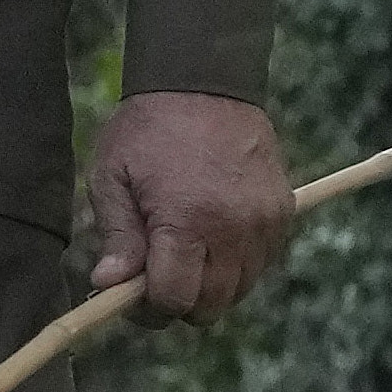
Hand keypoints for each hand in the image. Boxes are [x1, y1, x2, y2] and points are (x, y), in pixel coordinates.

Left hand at [86, 89, 294, 321]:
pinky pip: (261, 264)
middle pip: (211, 305)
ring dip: (209, 286)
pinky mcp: (283, 212)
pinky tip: (210, 237)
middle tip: (154, 276)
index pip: (175, 299)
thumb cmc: (147, 129)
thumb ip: (116, 235)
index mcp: (186, 221)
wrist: (204, 83)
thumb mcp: (112, 176)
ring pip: (240, 290)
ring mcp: (265, 222)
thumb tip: (108, 284)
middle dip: (179, 301)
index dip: (149, 308)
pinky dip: (236, 265)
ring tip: (182, 252)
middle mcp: (234, 229)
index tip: (129, 294)